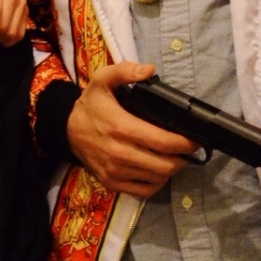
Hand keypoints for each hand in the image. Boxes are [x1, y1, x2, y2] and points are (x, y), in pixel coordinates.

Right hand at [67, 63, 196, 197]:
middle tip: (184, 148)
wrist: (67, 129)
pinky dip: (156, 182)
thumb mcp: (102, 80)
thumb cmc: (91, 105)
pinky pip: (145, 191)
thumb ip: (124, 71)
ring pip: (158, 178)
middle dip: (182, 157)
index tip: (194, 139)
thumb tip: (149, 70)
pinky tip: (156, 170)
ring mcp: (115, 171)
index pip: (165, 142)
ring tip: (171, 157)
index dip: (186, 143)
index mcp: (121, 127)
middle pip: (166, 165)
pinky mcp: (112, 183)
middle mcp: (119, 153)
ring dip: (170, 169)